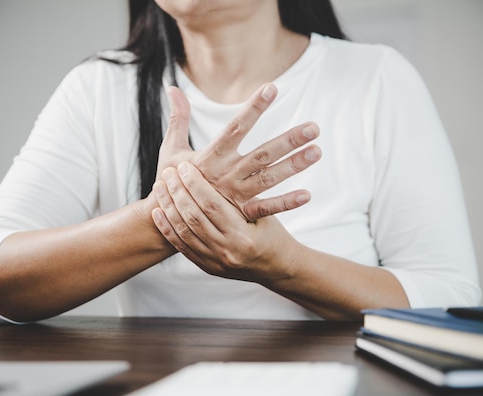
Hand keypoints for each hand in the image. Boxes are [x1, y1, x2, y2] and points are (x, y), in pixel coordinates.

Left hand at [152, 162, 295, 283]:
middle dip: (178, 192)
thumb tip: (220, 167)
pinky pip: (181, 246)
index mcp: (243, 236)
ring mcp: (214, 262)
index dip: (195, 184)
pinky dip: (168, 228)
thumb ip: (242, 198)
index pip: (212, 205)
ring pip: (184, 231)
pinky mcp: (206, 267)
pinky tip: (158, 212)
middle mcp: (227, 251)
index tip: (185, 166)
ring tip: (160, 187)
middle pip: (193, 217)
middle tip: (168, 172)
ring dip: (169, 207)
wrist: (277, 268)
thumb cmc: (273, 234)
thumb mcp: (264, 214)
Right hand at [156, 84, 320, 220]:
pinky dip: (285, 203)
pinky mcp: (239, 214)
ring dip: (293, 166)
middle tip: (313, 128)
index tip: (272, 88)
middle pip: (262, 154)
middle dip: (288, 140)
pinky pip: (264, 209)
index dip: (253, 108)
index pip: (236, 127)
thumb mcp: (171, 149)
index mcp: (210, 156)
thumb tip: (173, 88)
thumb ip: (178, 118)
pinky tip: (307, 195)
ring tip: (316, 152)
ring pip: (268, 178)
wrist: (166, 220)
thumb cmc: (170, 181)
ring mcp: (234, 195)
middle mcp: (226, 174)